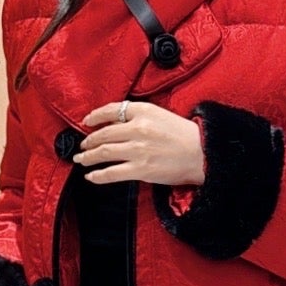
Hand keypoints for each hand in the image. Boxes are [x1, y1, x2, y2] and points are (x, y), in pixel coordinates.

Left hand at [74, 101, 205, 185]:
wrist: (203, 153)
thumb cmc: (185, 135)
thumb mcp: (161, 115)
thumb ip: (139, 117)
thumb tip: (114, 125)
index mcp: (144, 111)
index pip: (112, 110)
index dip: (95, 116)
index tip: (87, 122)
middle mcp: (138, 128)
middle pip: (104, 134)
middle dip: (88, 141)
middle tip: (82, 146)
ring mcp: (138, 149)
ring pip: (103, 152)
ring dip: (88, 157)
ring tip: (81, 160)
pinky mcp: (141, 169)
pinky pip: (112, 173)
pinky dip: (98, 175)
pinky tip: (91, 176)